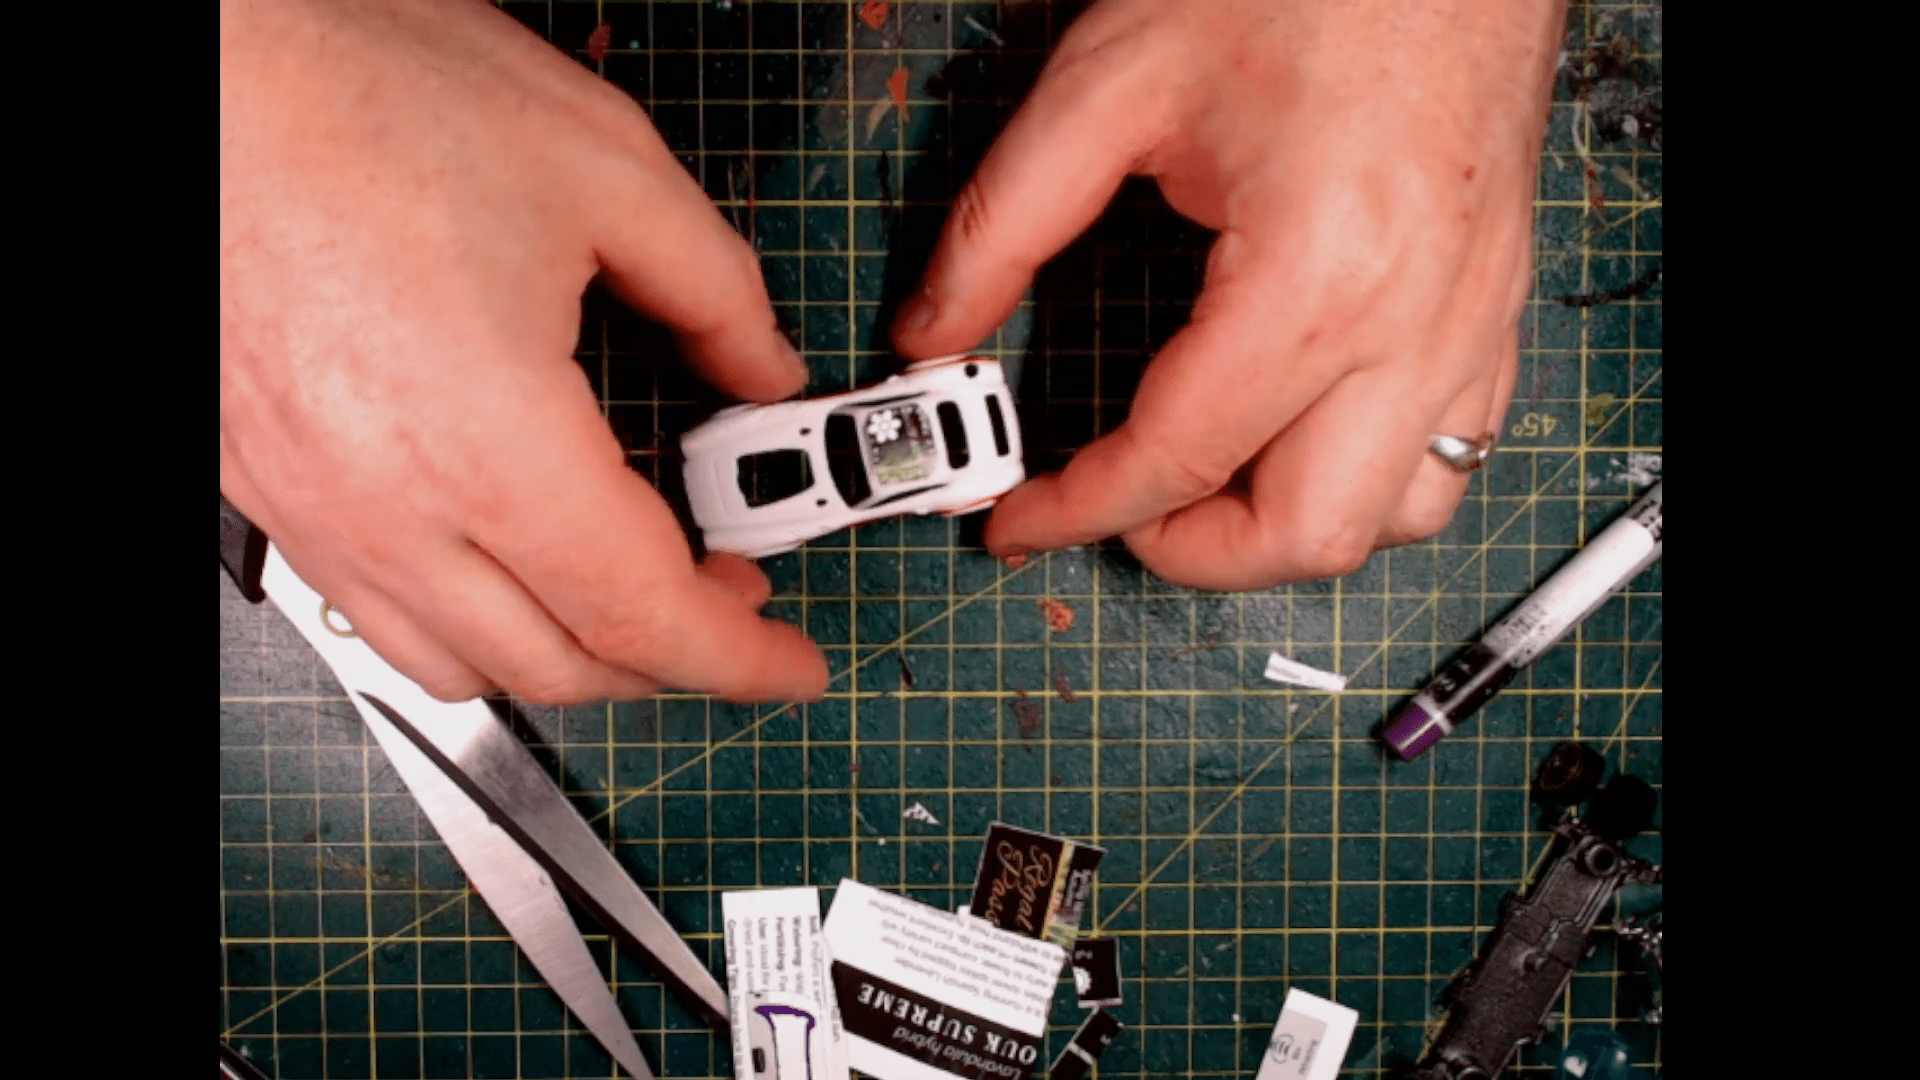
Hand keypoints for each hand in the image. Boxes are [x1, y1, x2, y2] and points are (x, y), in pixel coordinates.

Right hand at [221, 0, 826, 702]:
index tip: (791, 665)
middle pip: (558, 664)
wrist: (211, 58)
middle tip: (737, 593)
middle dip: (671, 658)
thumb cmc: (365, 85)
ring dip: (571, 653)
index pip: (639, 611)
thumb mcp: (607, 170)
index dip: (738, 658)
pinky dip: (472, 623)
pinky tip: (515, 560)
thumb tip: (763, 368)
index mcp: (484, 440)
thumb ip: (716, 293)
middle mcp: (383, 504)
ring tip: (635, 583)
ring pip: (461, 663)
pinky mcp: (268, 482)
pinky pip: (379, 611)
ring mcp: (312, 505)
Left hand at [894, 0, 1561, 588]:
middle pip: (1306, 533)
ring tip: (1201, 485)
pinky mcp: (1497, 309)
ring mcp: (1472, 326)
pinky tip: (1297, 434)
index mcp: (1313, 277)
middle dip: (1189, 554)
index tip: (1015, 521)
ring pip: (1394, 519)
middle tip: (1114, 512)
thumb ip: (1002, 222)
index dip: (1076, 510)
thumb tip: (934, 328)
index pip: (1178, 457)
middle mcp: (1414, 326)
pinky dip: (1366, 479)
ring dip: (1285, 529)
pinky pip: (1451, 454)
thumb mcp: (1111, 83)